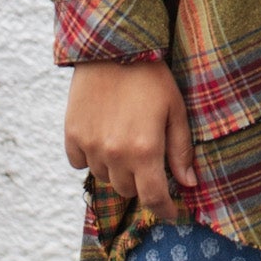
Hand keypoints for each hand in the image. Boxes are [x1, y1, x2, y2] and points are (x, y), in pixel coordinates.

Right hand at [64, 59, 197, 223]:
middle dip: (141, 182)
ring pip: (104, 177)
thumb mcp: (175, 108)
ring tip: (125, 140)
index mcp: (145, 150)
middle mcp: (114, 154)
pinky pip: (79, 163)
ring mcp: (90, 145)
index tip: (171, 214)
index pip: (153, 197)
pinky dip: (91, 157)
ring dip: (116, 169)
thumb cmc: (152, 75)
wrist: (112, 45)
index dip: (164, 211)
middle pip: (127, 190)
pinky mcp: (71, 134)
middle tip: (148, 160)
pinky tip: (102, 138)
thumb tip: (189, 184)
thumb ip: (181, 149)